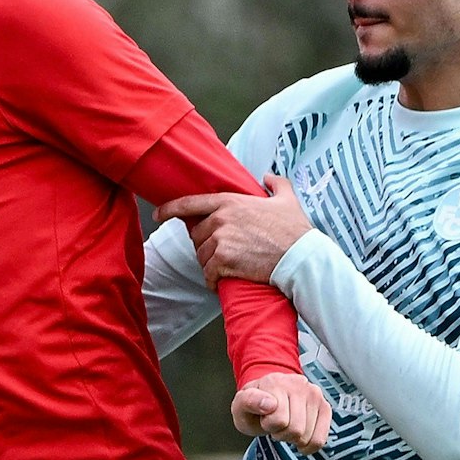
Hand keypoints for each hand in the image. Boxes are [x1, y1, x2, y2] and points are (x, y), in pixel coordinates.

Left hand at [156, 175, 313, 288]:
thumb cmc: (295, 230)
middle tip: (224, 253)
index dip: (170, 209)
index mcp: (229, 202)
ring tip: (227, 267)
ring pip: (202, 256)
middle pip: (197, 236)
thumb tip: (268, 177)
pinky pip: (207, 274)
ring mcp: (220, 240)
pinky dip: (212, 280)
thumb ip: (276, 184)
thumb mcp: (287, 199)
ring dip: (210, 264)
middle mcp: (220, 219)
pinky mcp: (223, 262)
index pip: (190, 203)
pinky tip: (220, 282)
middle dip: (206, 245)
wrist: (300, 257)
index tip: (159, 214)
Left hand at [230, 371, 331, 453]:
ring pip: (307, 436)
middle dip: (281, 433)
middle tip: (275, 424)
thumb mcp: (240, 405)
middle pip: (295, 430)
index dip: (269, 426)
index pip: (279, 420)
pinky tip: (299, 437)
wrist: (268, 396)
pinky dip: (308, 444)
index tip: (265, 418)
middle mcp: (299, 385)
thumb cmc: (255, 405)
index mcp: (275, 382)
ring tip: (286, 425)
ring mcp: (314, 395)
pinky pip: (320, 439)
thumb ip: (248, 402)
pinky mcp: (325, 407)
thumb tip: (269, 404)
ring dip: (294, 438)